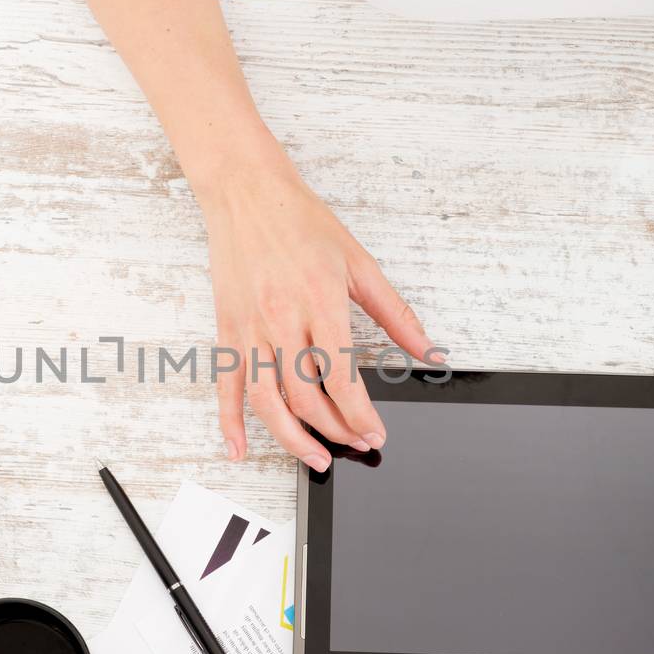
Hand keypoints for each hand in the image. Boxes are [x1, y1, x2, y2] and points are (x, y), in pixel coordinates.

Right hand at [203, 157, 435, 468]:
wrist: (247, 193)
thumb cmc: (301, 222)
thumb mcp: (360, 263)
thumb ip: (396, 313)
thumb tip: (427, 351)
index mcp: (319, 303)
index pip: (341, 379)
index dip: (361, 416)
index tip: (376, 433)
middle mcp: (281, 320)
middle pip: (307, 398)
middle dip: (336, 431)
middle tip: (357, 444)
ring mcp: (250, 329)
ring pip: (267, 402)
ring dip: (292, 439)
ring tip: (315, 460)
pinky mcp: (227, 331)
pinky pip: (226, 386)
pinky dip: (230, 423)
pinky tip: (240, 449)